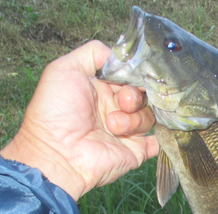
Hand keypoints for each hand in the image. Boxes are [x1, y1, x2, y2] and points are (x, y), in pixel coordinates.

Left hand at [0, 40, 157, 200]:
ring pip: (149, 115)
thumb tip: (119, 57)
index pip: (128, 76)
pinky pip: (159, 142)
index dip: (132, 75)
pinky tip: (150, 133)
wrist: (57, 154)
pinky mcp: (135, 151)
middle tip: (123, 102)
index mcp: (100, 89)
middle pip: (142, 94)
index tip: (129, 77)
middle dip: (135, 95)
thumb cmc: (55, 113)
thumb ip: (93, 54)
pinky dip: (162, 137)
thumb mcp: (64, 69)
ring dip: (134, 118)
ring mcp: (126, 132)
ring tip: (113, 126)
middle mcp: (114, 109)